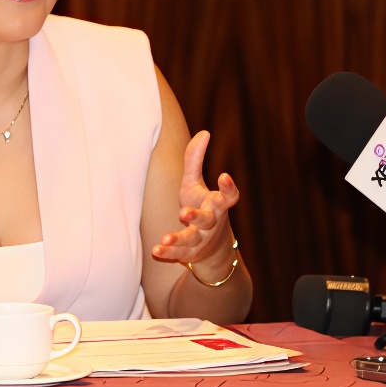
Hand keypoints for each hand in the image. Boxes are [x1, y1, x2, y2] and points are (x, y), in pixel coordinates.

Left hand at [152, 131, 239, 265]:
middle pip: (208, 219)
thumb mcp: (195, 183)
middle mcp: (211, 222)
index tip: (224, 176)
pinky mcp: (189, 253)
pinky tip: (156, 250)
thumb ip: (195, 160)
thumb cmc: (202, 207)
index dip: (228, 188)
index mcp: (217, 204)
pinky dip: (168, 253)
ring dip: (179, 238)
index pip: (229, 197)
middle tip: (184, 212)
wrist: (211, 249)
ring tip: (166, 238)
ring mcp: (201, 239)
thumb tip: (204, 132)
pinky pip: (178, 254)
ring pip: (192, 239)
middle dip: (198, 216)